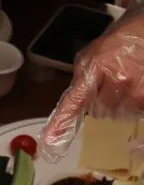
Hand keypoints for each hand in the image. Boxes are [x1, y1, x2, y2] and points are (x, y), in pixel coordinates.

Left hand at [39, 5, 143, 161]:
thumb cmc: (118, 43)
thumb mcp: (91, 57)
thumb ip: (79, 84)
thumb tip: (66, 113)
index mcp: (95, 68)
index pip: (75, 102)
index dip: (61, 123)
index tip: (50, 141)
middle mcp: (116, 80)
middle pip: (98, 112)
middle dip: (102, 101)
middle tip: (114, 80)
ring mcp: (135, 91)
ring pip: (117, 114)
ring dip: (120, 103)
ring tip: (129, 79)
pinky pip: (135, 112)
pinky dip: (134, 105)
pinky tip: (137, 85)